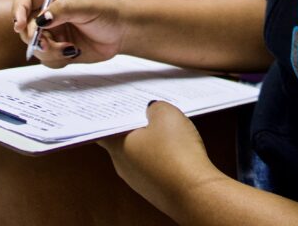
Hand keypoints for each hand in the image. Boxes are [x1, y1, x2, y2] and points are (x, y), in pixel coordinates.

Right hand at [14, 0, 125, 66]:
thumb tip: (40, 20)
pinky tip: (73, 52)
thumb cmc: (109, 11)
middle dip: (33, 36)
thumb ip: (62, 10)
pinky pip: (46, 58)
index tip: (19, 24)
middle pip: (25, 25)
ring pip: (34, 45)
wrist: (125, 31)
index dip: (18, 10)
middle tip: (46, 43)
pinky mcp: (59, 48)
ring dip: (48, 50)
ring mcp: (54, 31)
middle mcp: (50, 12)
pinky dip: (56, 59)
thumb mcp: (86, 5)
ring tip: (69, 48)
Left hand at [98, 102, 220, 215]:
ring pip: (141, 155)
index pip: (103, 129)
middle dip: (135, 127)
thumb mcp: (166, 115)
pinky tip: (178, 150)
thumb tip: (151, 110)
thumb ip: (154, 108)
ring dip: (151, 143)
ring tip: (169, 128)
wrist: (193, 192)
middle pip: (124, 141)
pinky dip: (163, 158)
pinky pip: (155, 168)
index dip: (111, 116)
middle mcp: (123, 166)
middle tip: (148, 111)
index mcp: (117, 146)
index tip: (118, 106)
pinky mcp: (156, 190)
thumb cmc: (175, 153)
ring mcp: (139, 181)